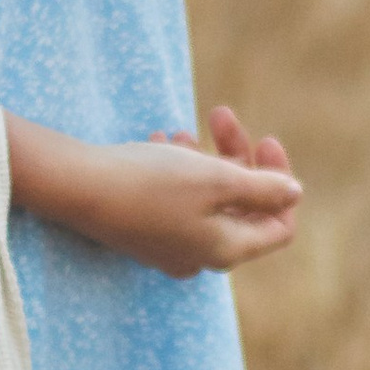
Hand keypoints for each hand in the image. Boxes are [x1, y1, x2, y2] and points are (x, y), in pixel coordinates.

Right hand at [22, 104, 301, 279]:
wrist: (76, 187)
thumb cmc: (150, 182)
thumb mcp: (217, 179)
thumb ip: (263, 188)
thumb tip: (294, 193)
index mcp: (225, 250)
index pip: (278, 226)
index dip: (282, 182)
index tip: (266, 139)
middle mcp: (199, 255)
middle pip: (241, 207)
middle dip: (237, 157)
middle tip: (221, 115)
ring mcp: (169, 245)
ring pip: (206, 198)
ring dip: (204, 158)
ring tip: (182, 129)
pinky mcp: (142, 230)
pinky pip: (175, 199)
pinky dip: (176, 168)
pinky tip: (156, 140)